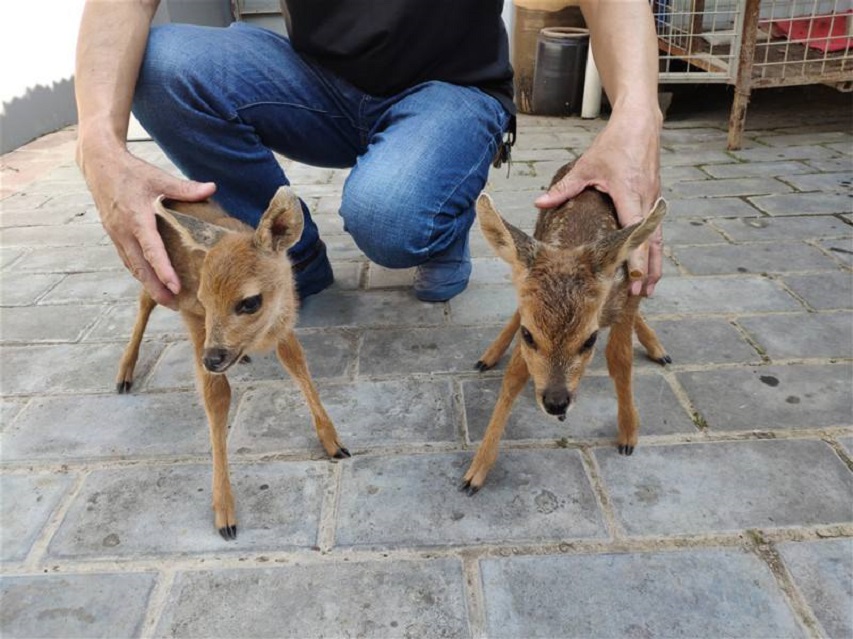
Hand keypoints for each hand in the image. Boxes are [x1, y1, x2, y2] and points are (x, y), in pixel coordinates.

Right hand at [77, 145, 215, 307]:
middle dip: (156, 288)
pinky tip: (150, 282)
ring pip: (132, 266)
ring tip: (165, 301)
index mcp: (136, 218)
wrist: (98, 164)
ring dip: (147, 284)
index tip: (175, 287)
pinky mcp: (114, 234)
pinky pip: (127, 258)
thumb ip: (185, 188)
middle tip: (173, 304)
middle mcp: (123, 230)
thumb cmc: (130, 170)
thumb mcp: (158, 177)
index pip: (152, 250)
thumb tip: (212, 188)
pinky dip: (139, 272)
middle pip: (140, 267)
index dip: (163, 270)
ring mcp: (116, 234)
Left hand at [534, 105, 662, 295]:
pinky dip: (654, 250)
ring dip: (655, 265)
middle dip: (649, 270)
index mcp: (628, 193)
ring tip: (649, 289)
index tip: (635, 278)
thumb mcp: (585, 167)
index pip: (634, 231)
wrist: (640, 124)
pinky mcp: (654, 198)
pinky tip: (650, 266)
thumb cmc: (613, 145)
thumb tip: (538, 202)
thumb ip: (563, 189)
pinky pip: (656, 230)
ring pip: (658, 239)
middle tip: (642, 295)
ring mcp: (652, 200)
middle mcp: (645, 199)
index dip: (637, 256)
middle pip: (652, 242)